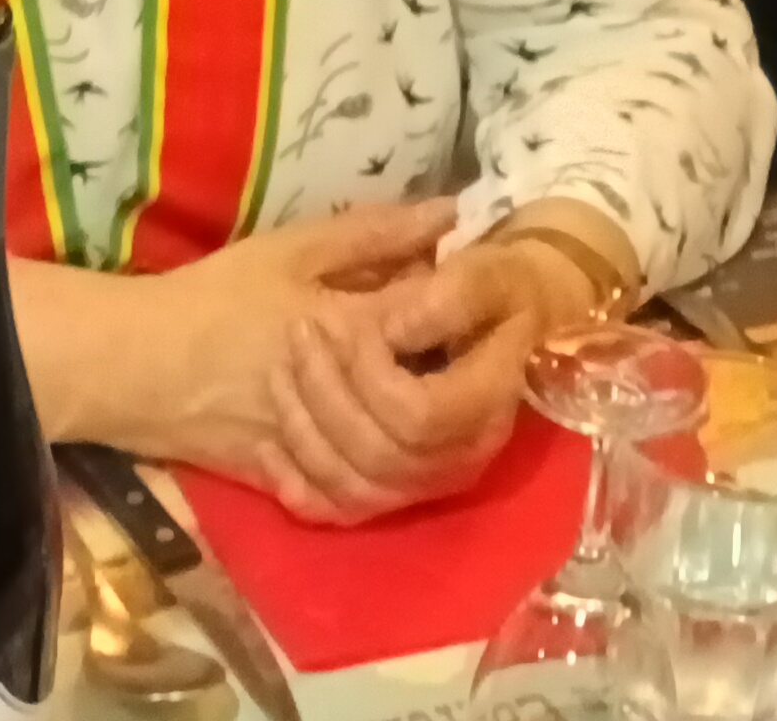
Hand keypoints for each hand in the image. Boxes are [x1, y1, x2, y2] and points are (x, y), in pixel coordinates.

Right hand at [77, 200, 457, 513]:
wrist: (137, 361)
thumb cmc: (217, 294)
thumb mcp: (296, 246)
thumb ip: (378, 231)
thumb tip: (452, 211)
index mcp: (345, 326)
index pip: (436, 329)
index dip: (480, 317)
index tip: (502, 305)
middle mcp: (338, 396)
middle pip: (433, 421)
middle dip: (473, 398)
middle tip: (494, 370)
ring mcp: (312, 450)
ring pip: (400, 476)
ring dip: (438, 452)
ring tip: (460, 416)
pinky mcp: (284, 484)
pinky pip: (349, 506)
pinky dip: (384, 494)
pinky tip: (406, 465)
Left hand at [266, 237, 574, 523]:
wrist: (508, 325)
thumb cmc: (484, 288)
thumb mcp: (473, 266)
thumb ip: (452, 284)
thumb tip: (415, 272)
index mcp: (487, 400)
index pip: (421, 414)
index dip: (376, 373)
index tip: (359, 319)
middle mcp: (463, 454)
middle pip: (381, 453)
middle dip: (329, 392)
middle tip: (300, 329)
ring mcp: (425, 481)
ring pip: (354, 485)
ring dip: (306, 428)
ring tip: (281, 369)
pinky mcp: (391, 495)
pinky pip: (334, 510)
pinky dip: (296, 480)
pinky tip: (269, 442)